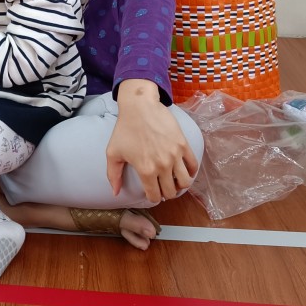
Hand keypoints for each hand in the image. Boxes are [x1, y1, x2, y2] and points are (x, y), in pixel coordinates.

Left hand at [106, 81, 198, 203]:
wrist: (140, 107)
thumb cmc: (125, 129)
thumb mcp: (113, 152)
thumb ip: (113, 175)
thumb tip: (115, 193)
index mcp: (146, 170)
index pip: (155, 196)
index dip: (153, 198)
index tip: (152, 193)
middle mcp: (163, 165)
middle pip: (171, 192)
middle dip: (167, 193)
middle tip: (163, 188)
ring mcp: (175, 155)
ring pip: (185, 182)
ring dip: (180, 185)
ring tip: (174, 181)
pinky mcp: (183, 145)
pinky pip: (193, 166)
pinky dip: (190, 172)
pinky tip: (184, 170)